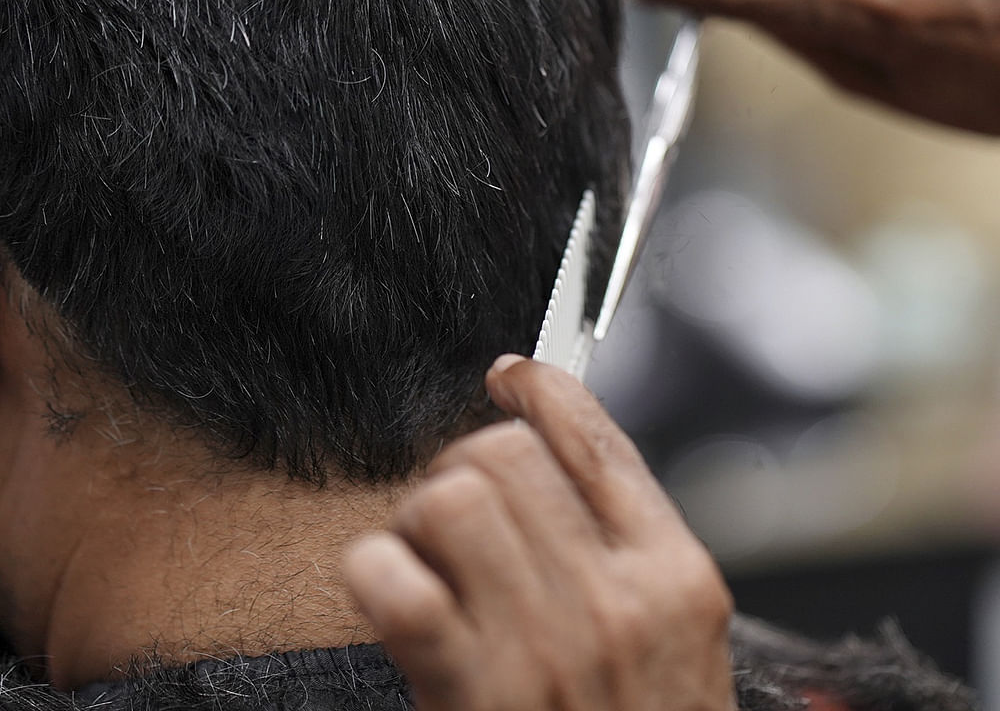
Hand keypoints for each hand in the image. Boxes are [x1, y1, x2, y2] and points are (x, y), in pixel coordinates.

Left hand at [344, 355, 733, 710]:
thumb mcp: (676, 641)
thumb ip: (626, 550)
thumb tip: (551, 455)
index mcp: (673, 574)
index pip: (594, 436)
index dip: (541, 389)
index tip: (510, 375)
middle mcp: (614, 599)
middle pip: (505, 455)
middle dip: (467, 463)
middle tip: (459, 508)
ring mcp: (543, 645)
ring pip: (450, 496)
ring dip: (422, 514)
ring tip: (429, 555)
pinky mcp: (473, 692)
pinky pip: (394, 576)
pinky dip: (373, 570)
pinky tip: (390, 591)